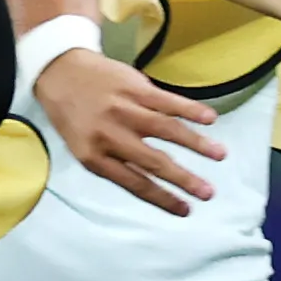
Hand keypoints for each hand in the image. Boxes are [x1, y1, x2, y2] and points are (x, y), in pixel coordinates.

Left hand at [40, 49, 222, 213]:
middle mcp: (110, 134)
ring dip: (196, 144)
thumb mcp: (84, 146)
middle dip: (184, 179)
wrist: (60, 71)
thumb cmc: (74, 115)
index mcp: (94, 156)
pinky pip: (168, 101)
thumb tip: (155, 184)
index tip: (186, 210)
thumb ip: (116, 163)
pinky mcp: (136, 87)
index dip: (162, 198)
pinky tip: (210, 120)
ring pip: (166, 130)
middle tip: (209, 193)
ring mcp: (125, 109)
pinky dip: (190, 110)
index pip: (134, 183)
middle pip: (154, 161)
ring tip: (219, 155)